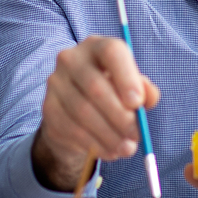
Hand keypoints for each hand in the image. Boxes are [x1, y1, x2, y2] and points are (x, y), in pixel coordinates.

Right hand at [31, 37, 160, 191]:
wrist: (76, 110)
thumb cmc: (111, 92)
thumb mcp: (131, 87)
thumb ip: (144, 90)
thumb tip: (149, 97)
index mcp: (97, 46)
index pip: (111, 52)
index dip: (126, 77)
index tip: (138, 103)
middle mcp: (71, 59)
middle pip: (96, 87)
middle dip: (120, 116)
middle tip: (136, 135)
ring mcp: (56, 83)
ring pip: (84, 112)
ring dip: (110, 135)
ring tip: (127, 148)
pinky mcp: (48, 108)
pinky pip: (73, 129)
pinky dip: (95, 144)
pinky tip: (110, 151)